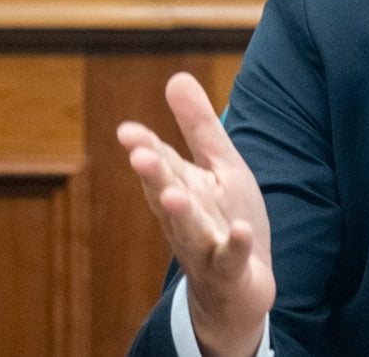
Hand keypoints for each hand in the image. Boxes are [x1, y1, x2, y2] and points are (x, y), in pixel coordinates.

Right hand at [117, 72, 274, 355]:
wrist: (238, 291)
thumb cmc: (224, 220)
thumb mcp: (218, 167)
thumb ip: (198, 127)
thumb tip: (176, 77)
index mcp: (182, 189)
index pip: (162, 165)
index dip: (146, 147)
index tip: (128, 131)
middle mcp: (186, 219)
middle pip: (167, 195)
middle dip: (154, 176)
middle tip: (140, 155)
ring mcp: (205, 248)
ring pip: (190, 230)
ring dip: (182, 213)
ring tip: (175, 196)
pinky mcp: (230, 273)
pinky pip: (231, 260)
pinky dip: (235, 246)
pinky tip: (240, 231)